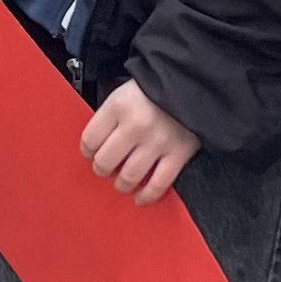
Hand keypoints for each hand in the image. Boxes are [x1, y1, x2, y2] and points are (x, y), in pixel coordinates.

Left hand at [80, 81, 201, 204]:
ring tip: (122, 182)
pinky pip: (158, 184)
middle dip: (102, 169)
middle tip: (105, 169)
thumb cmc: (155, 89)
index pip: (90, 138)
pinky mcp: (178, 154)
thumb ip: (110, 117)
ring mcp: (158, 142)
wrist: (192, 84)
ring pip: (129, 176)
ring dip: (122, 184)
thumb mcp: (124, 93)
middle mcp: (136, 125)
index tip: (91, 153)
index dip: (87, 150)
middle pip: (105, 161)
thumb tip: (97, 145)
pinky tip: (141, 197)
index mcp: (119, 106)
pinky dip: (147, 195)